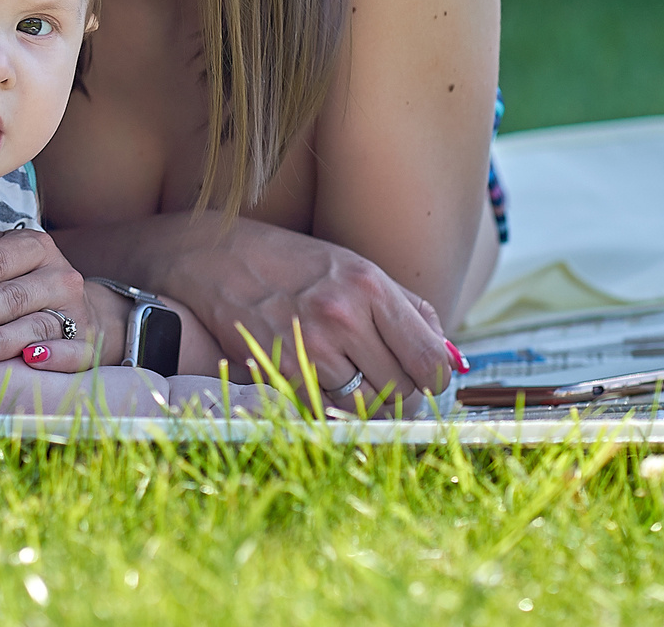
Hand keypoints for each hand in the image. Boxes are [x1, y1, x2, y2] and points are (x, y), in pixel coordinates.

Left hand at [0, 223, 102, 374]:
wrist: (77, 310)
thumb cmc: (18, 279)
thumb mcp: (0, 254)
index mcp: (36, 247)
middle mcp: (60, 276)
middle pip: (12, 296)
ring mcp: (77, 312)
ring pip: (36, 326)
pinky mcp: (88, 345)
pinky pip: (74, 353)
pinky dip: (54, 357)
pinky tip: (30, 360)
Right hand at [170, 218, 455, 413]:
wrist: (211, 256)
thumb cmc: (289, 261)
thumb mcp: (353, 267)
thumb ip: (408, 311)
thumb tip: (452, 360)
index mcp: (369, 286)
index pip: (430, 361)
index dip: (435, 380)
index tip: (425, 380)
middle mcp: (343, 315)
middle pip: (403, 391)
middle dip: (404, 397)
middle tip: (391, 389)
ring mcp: (309, 345)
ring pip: (366, 406)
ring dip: (368, 404)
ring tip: (354, 383)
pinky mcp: (279, 369)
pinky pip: (327, 408)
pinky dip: (331, 403)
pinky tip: (322, 381)